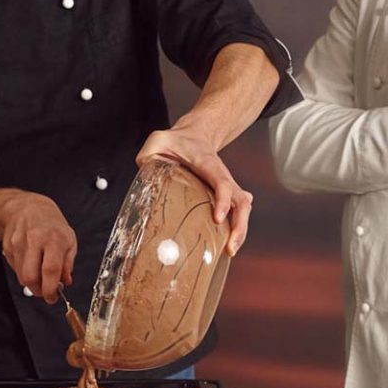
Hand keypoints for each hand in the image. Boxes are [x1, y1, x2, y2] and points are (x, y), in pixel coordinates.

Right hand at [1, 193, 76, 303]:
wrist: (28, 207)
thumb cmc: (51, 223)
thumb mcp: (69, 240)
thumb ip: (68, 263)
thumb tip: (65, 282)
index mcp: (53, 238)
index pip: (50, 270)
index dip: (51, 289)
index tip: (53, 297)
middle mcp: (34, 239)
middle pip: (30, 277)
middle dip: (38, 291)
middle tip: (46, 291)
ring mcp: (18, 243)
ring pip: (21, 276)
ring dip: (32, 283)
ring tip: (40, 275)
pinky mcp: (8, 247)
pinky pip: (15, 269)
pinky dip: (24, 272)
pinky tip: (31, 263)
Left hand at [136, 127, 252, 255]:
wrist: (194, 136)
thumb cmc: (175, 142)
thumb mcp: (158, 141)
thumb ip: (149, 155)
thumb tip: (144, 173)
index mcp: (207, 163)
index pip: (221, 181)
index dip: (223, 199)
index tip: (218, 218)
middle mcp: (222, 175)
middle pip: (240, 200)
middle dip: (239, 225)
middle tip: (230, 247)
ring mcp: (227, 185)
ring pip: (243, 207)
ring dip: (240, 231)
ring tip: (230, 251)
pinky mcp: (225, 194)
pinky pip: (237, 211)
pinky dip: (237, 229)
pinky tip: (229, 245)